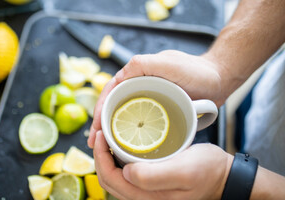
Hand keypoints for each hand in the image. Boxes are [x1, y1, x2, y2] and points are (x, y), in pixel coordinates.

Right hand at [88, 50, 223, 147]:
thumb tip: (120, 75)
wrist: (220, 79)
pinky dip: (131, 132)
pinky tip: (126, 145)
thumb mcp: (167, 64)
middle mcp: (139, 84)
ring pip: (125, 114)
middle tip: (95, 144)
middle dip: (102, 124)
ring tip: (106, 148)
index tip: (96, 129)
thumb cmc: (196, 70)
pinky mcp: (159, 107)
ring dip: (113, 130)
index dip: (99, 110)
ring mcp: (149, 97)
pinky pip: (140, 120)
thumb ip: (142, 64)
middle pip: (114, 105)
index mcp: (136, 73)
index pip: (110, 91)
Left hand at [93, 130, 232, 199]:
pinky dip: (118, 158)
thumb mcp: (184, 171)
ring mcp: (147, 191)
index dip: (99, 157)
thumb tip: (126, 173)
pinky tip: (121, 144)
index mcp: (147, 197)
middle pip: (109, 179)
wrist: (225, 176)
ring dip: (107, 157)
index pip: (110, 179)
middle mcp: (144, 198)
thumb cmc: (208, 171)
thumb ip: (154, 176)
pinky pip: (127, 173)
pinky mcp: (152, 183)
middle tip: (100, 131)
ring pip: (116, 176)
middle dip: (99, 155)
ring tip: (107, 135)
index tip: (99, 133)